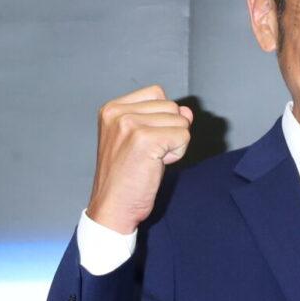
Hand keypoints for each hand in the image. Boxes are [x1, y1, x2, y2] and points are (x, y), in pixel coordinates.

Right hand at [86, 84, 193, 233]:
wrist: (113, 207)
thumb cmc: (125, 178)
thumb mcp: (141, 140)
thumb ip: (162, 120)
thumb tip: (187, 111)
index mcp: (112, 108)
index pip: (157, 93)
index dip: (161, 119)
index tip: (144, 143)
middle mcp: (118, 112)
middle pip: (171, 106)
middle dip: (169, 132)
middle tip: (147, 155)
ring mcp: (130, 124)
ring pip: (180, 121)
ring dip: (173, 144)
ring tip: (150, 160)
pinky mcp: (144, 139)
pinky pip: (183, 137)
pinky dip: (177, 154)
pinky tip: (156, 165)